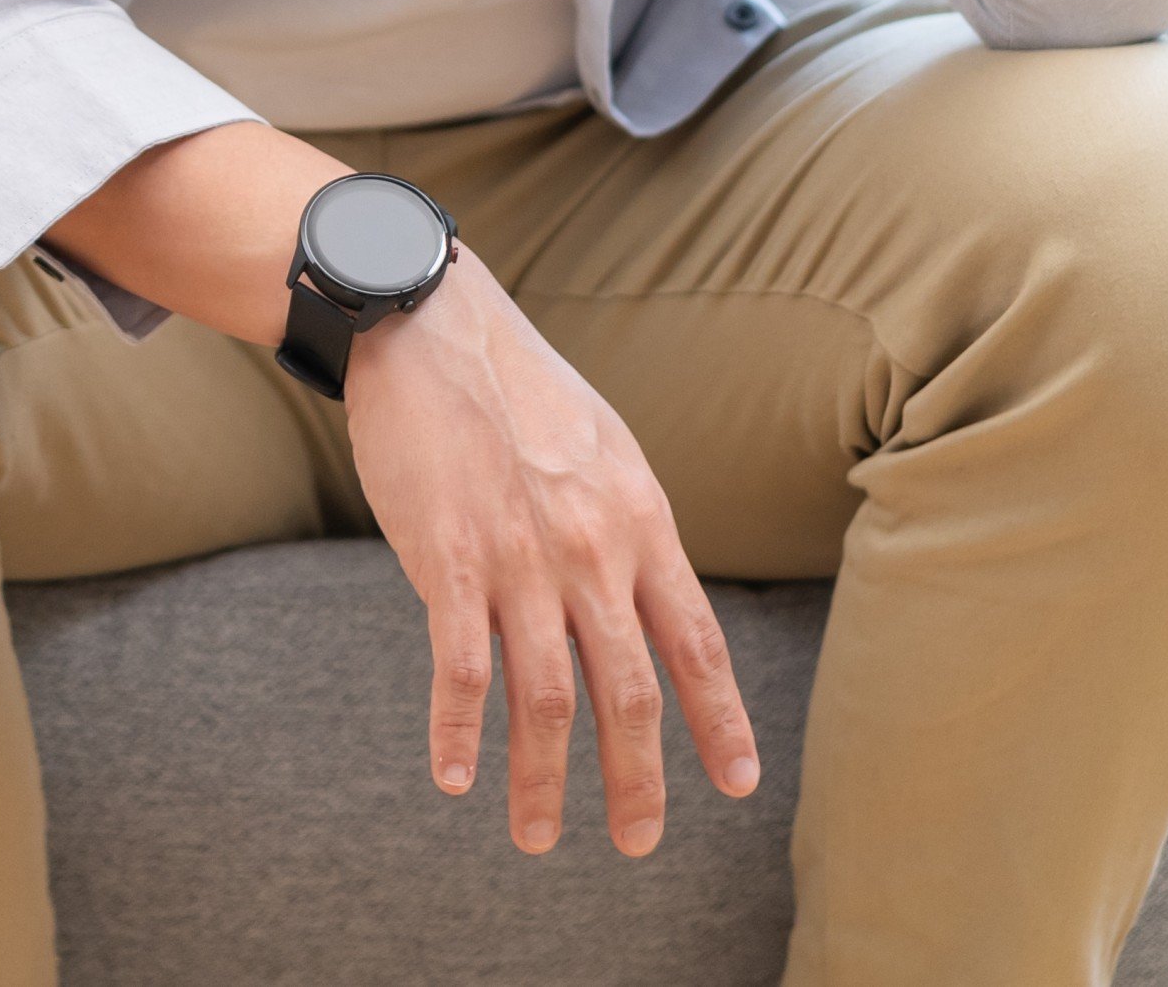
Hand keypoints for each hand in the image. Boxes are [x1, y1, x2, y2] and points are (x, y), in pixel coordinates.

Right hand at [350, 263, 759, 855]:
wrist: (430, 325)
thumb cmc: (514, 387)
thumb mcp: (603, 451)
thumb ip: (624, 528)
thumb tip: (642, 597)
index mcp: (639, 522)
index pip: (695, 642)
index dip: (720, 720)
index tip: (736, 782)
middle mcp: (593, 549)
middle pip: (631, 691)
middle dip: (639, 781)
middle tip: (639, 842)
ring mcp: (521, 558)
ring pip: (549, 699)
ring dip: (546, 782)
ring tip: (539, 838)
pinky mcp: (448, 558)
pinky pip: (460, 669)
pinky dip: (459, 734)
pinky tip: (454, 779)